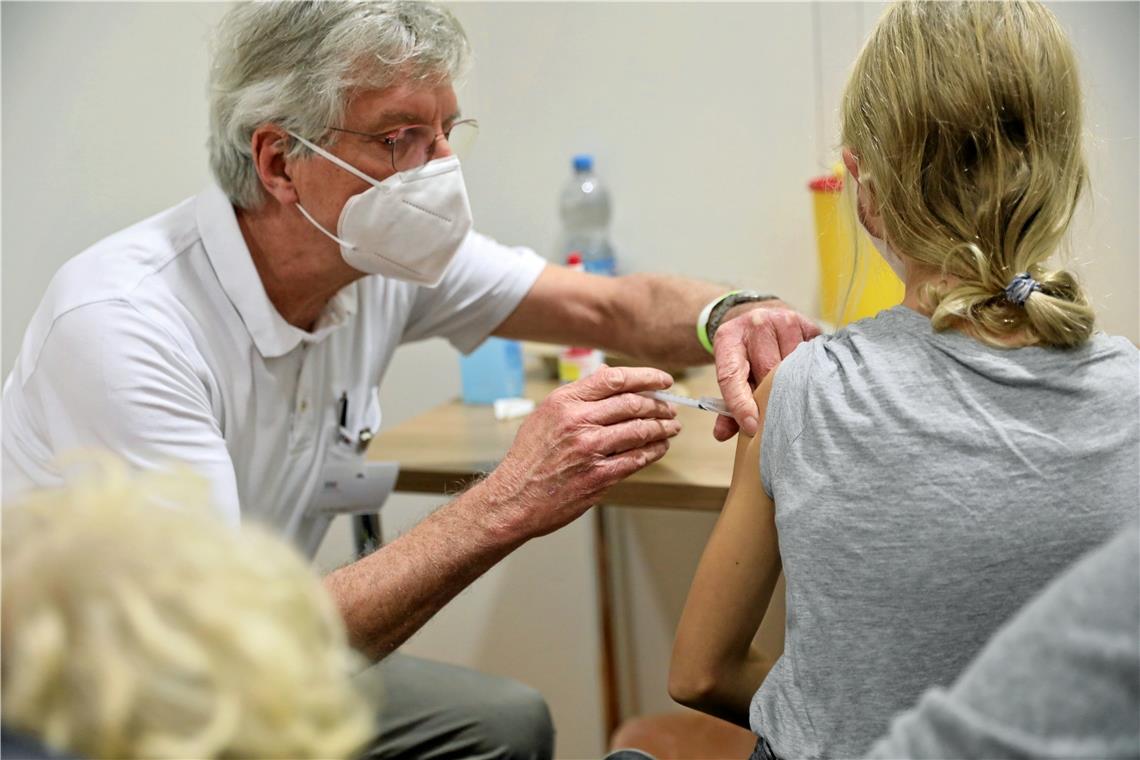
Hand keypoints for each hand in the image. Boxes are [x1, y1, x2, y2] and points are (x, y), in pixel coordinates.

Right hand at [481, 365, 680, 540]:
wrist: (515, 497)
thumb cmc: (529, 458)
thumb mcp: (545, 415)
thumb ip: (578, 397)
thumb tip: (609, 379)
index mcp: (564, 402)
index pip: (614, 379)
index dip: (646, 377)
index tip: (662, 381)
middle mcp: (578, 422)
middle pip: (633, 404)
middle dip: (658, 405)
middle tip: (670, 408)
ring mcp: (591, 449)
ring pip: (640, 430)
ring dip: (662, 428)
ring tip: (672, 427)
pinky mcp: (600, 475)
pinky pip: (637, 458)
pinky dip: (654, 451)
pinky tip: (660, 448)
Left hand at [713, 303, 820, 440]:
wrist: (757, 318)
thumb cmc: (744, 353)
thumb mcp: (730, 371)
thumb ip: (727, 404)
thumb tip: (722, 434)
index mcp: (728, 338)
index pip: (732, 374)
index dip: (740, 402)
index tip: (751, 425)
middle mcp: (756, 324)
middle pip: (767, 371)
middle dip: (771, 395)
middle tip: (776, 413)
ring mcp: (784, 321)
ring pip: (793, 365)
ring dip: (793, 383)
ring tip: (792, 392)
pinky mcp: (809, 325)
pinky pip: (813, 357)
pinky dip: (810, 372)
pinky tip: (807, 378)